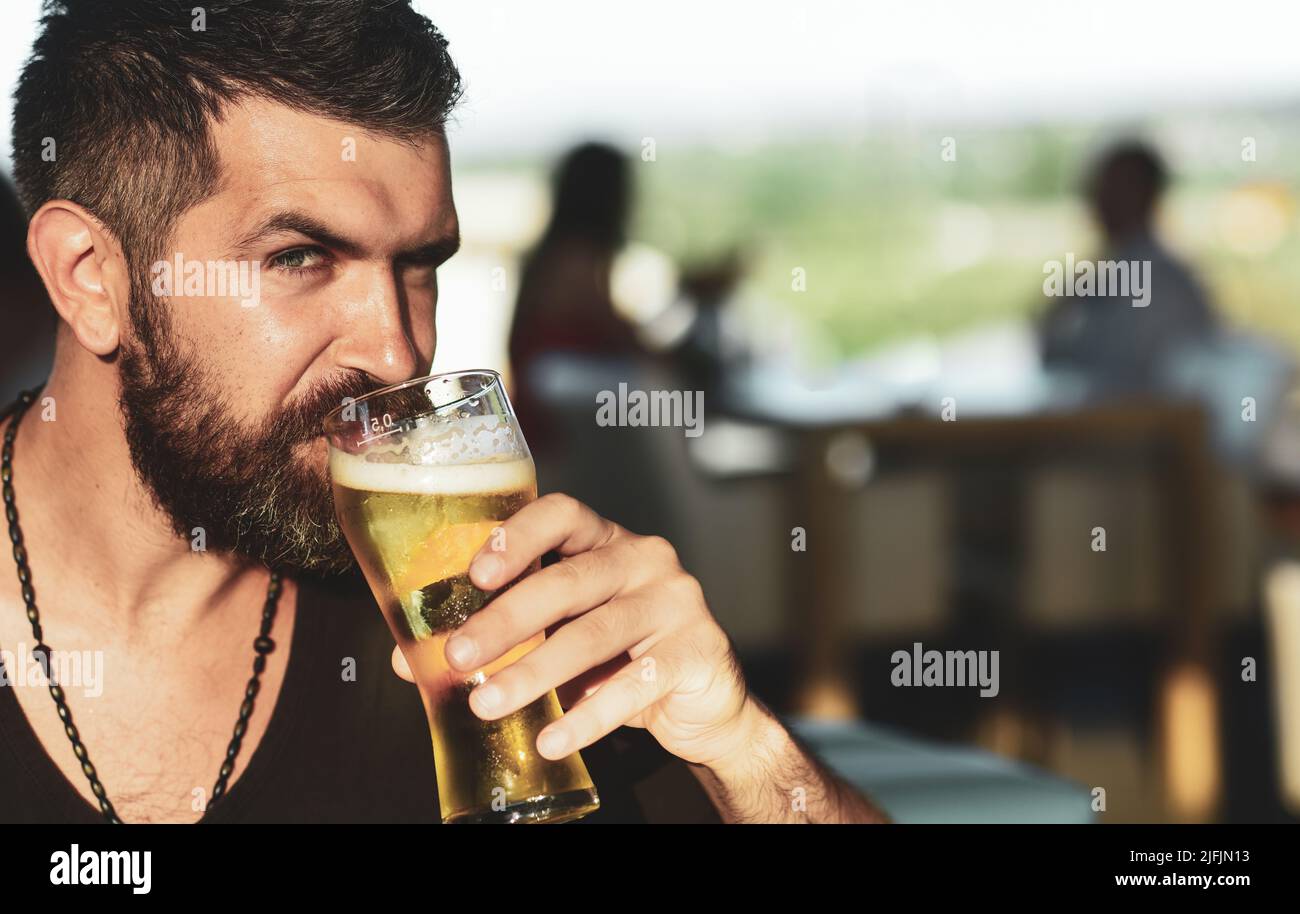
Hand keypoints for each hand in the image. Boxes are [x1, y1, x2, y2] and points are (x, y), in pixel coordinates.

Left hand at [389, 493, 756, 768]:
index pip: (562, 515)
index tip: (474, 575)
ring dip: (534, 673)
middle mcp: (645, 559)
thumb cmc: (622, 659)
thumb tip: (412, 659)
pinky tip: (551, 739)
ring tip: (487, 704)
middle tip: (458, 654)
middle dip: (506, 619)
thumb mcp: (561, 637)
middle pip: (569, 580)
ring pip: (594, 634)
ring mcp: (677, 602)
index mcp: (607, 541)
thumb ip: (502, 639)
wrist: (706, 704)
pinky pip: (634, 686)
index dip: (516, 538)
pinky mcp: (697, 651)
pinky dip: (586, 718)